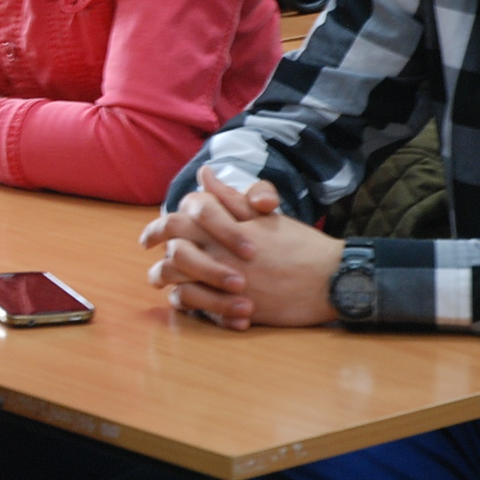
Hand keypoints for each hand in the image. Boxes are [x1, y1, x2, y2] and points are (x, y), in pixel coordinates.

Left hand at [141, 168, 340, 329]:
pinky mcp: (232, 304)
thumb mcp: (264, 217)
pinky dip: (184, 302)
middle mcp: (221, 251)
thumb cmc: (299, 245)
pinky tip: (184, 299)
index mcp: (227, 226)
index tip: (150, 237)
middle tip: (149, 253)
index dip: (159, 227)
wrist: (330, 278)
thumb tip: (205, 174)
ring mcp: (225, 279)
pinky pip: (194, 304)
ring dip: (164, 278)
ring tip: (161, 280)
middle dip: (156, 250)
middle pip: (173, 246)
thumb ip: (230, 198)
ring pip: (177, 277)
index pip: (180, 219)